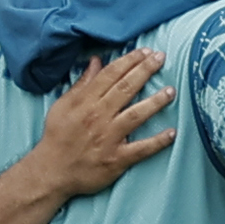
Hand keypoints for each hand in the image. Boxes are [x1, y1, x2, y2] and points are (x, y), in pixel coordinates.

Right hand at [34, 51, 176, 196]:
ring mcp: (108, 138)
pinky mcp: (116, 159)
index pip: (110, 75)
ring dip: (155, 102)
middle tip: (161, 58)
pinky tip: (172, 133)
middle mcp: (98, 117)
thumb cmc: (57, 136)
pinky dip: (157, 142)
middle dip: (145, 71)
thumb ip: (82, 83)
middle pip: (126, 89)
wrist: (52, 171)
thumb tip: (96, 61)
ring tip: (171, 91)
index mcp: (85, 102)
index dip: (129, 61)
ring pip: (136, 115)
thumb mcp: (63, 105)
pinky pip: (141, 149)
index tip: (145, 52)